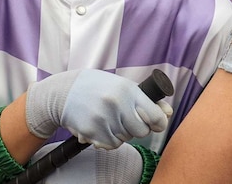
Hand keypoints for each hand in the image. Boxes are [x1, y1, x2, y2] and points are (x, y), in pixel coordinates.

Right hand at [25, 69, 169, 148]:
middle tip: (124, 118)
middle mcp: (117, 103)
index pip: (156, 116)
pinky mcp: (93, 131)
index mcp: (127, 89)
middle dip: (136, 128)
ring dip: (120, 133)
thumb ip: (145, 99)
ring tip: (107, 118)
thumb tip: (168, 112)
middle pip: (142, 131)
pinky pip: (111, 145)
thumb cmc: (95, 87)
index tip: (154, 122)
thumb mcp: (120, 85)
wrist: (62, 92)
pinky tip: (99, 126)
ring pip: (125, 139)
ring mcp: (104, 118)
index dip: (158, 122)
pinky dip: (107, 140)